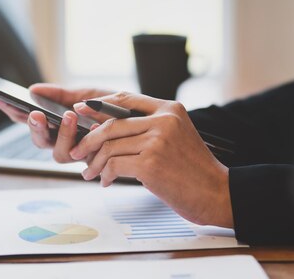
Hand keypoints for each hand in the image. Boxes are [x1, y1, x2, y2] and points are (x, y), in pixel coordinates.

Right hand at [0, 84, 112, 161]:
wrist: (144, 119)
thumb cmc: (112, 107)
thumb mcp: (85, 93)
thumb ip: (60, 94)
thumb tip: (33, 89)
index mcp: (53, 124)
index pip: (25, 118)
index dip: (9, 110)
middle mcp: (61, 142)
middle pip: (38, 140)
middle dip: (35, 127)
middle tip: (36, 113)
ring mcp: (77, 154)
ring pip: (58, 153)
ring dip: (61, 134)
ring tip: (69, 115)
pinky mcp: (94, 162)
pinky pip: (84, 156)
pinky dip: (85, 141)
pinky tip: (89, 127)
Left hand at [69, 92, 232, 227]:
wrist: (216, 193)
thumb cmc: (193, 169)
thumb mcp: (175, 136)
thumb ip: (148, 127)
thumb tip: (106, 127)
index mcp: (169, 110)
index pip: (126, 99)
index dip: (99, 104)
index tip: (80, 109)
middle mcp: (163, 121)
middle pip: (111, 124)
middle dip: (88, 139)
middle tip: (77, 152)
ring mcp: (157, 141)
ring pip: (109, 147)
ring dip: (95, 162)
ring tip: (90, 173)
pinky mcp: (150, 163)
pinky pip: (114, 165)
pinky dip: (105, 174)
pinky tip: (106, 181)